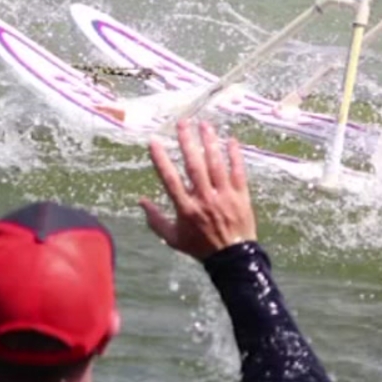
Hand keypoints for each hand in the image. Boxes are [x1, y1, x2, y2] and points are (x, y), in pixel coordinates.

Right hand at [140, 120, 257, 259]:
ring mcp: (224, 196)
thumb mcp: (173, 238)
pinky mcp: (241, 196)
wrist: (233, 258)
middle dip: (187, 142)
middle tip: (182, 123)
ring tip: (204, 125)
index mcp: (186, 208)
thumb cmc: (200, 247)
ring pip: (216, 164)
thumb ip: (155, 220)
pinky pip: (238, 171)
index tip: (154, 141)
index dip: (161, 159)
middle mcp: (204, 199)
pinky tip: (231, 140)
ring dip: (209, 143)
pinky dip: (235, 155)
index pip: (170, 179)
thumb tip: (140, 201)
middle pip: (194, 165)